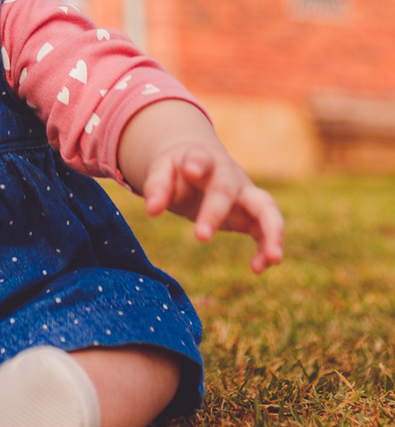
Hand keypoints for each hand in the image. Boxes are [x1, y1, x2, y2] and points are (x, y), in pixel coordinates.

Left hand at [142, 142, 284, 274]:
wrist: (197, 164)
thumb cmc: (178, 171)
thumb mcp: (163, 171)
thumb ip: (157, 187)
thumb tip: (152, 211)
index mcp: (201, 159)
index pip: (200, 157)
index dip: (197, 162)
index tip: (191, 169)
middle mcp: (228, 175)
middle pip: (226, 189)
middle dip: (215, 211)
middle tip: (201, 237)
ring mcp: (244, 194)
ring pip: (266, 207)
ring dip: (272, 231)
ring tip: (274, 258)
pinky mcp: (253, 214)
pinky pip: (266, 229)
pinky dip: (267, 247)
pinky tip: (258, 268)